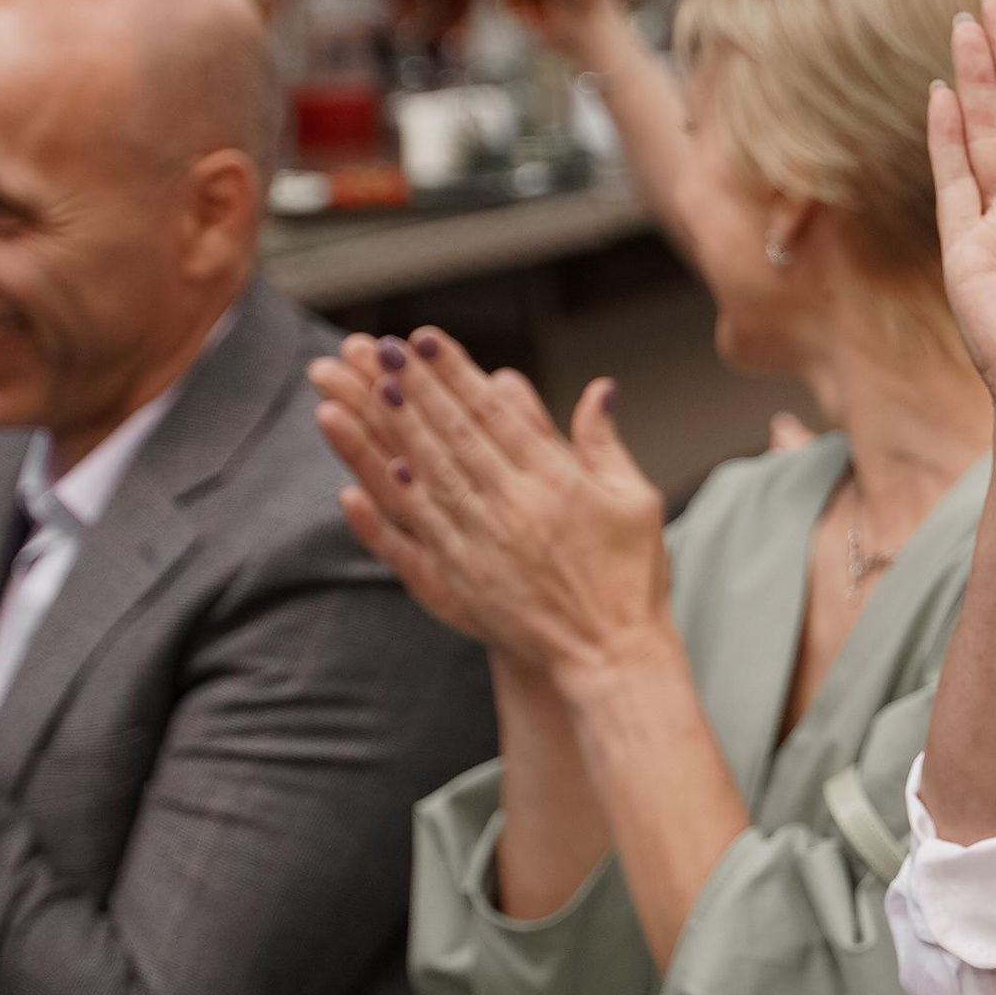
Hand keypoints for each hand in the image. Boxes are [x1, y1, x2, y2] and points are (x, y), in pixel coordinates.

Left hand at [312, 326, 670, 687]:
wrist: (611, 655)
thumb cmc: (631, 577)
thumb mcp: (634, 498)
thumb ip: (605, 441)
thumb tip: (599, 387)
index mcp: (554, 481)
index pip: (493, 414)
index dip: (455, 374)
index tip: (424, 339)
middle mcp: (512, 506)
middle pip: (452, 436)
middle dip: (413, 388)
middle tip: (377, 349)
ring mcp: (482, 545)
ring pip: (427, 476)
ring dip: (391, 433)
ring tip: (360, 392)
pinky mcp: (462, 580)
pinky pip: (418, 535)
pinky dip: (391, 505)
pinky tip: (363, 476)